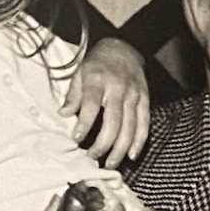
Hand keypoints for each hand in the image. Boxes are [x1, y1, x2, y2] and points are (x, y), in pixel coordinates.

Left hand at [59, 38, 148, 166]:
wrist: (124, 47)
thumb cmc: (98, 63)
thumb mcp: (80, 73)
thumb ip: (73, 96)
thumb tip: (64, 115)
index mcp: (98, 80)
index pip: (91, 105)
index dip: (84, 124)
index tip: (76, 139)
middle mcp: (118, 88)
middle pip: (113, 121)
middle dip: (103, 144)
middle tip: (92, 157)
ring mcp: (134, 94)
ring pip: (130, 127)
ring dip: (120, 149)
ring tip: (110, 163)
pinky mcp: (145, 99)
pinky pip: (144, 123)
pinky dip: (139, 141)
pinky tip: (131, 154)